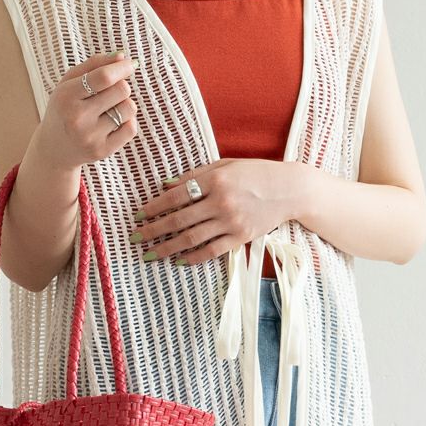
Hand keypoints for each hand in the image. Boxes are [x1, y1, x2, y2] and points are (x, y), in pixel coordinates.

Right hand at [35, 51, 139, 172]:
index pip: (103, 77)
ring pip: (129, 108)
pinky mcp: (102, 151)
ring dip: (125, 104)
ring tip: (110, 108)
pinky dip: (127, 122)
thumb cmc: (64, 108)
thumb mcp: (69, 82)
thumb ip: (94, 65)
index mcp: (67, 96)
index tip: (130, 64)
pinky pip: (131, 129)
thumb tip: (122, 57)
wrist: (52, 149)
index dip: (122, 68)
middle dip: (121, 85)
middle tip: (110, 92)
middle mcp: (77, 118)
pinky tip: (114, 123)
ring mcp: (90, 137)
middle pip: (121, 90)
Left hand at [130, 159, 296, 264]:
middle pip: (179, 220)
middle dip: (154, 230)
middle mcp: (221, 201)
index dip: (154, 207)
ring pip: (192, 238)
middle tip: (135, 238)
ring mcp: (231, 221)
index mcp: (215, 179)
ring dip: (168, 248)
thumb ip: (196, 175)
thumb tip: (165, 185)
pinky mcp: (241, 237)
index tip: (139, 216)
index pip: (176, 196)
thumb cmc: (255, 173)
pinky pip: (212, 250)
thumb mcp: (226, 165)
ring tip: (151, 254)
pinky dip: (193, 257)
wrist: (290, 189)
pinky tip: (178, 260)